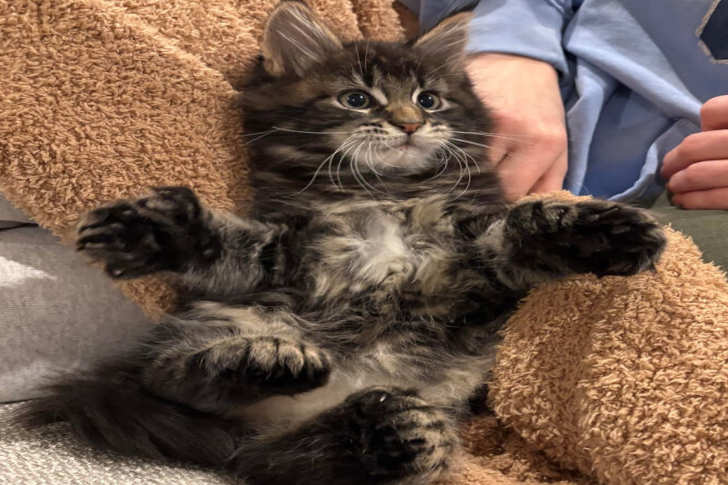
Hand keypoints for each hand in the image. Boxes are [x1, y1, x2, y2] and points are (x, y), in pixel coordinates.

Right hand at [465, 53, 567, 200]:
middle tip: (477, 190)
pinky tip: (455, 155)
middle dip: (482, 190)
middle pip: (487, 182)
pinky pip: (453, 146)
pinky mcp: (464, 108)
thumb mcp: (558, 146)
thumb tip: (529, 213)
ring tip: (465, 172)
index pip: (512, 192)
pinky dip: (453, 155)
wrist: (520, 59)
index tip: (493, 205)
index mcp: (544, 143)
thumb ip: (549, 182)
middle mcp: (515, 130)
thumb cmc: (540, 108)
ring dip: (465, 174)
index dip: (501, 203)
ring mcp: (485, 119)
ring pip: (466, 167)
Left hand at [662, 95, 727, 208]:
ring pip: (697, 173)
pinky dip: (691, 200)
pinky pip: (713, 198)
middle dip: (674, 160)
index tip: (704, 136)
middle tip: (667, 170)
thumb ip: (725, 126)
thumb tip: (705, 131)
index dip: (704, 126)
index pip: (711, 111)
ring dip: (677, 182)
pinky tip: (683, 201)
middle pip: (695, 146)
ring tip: (674, 186)